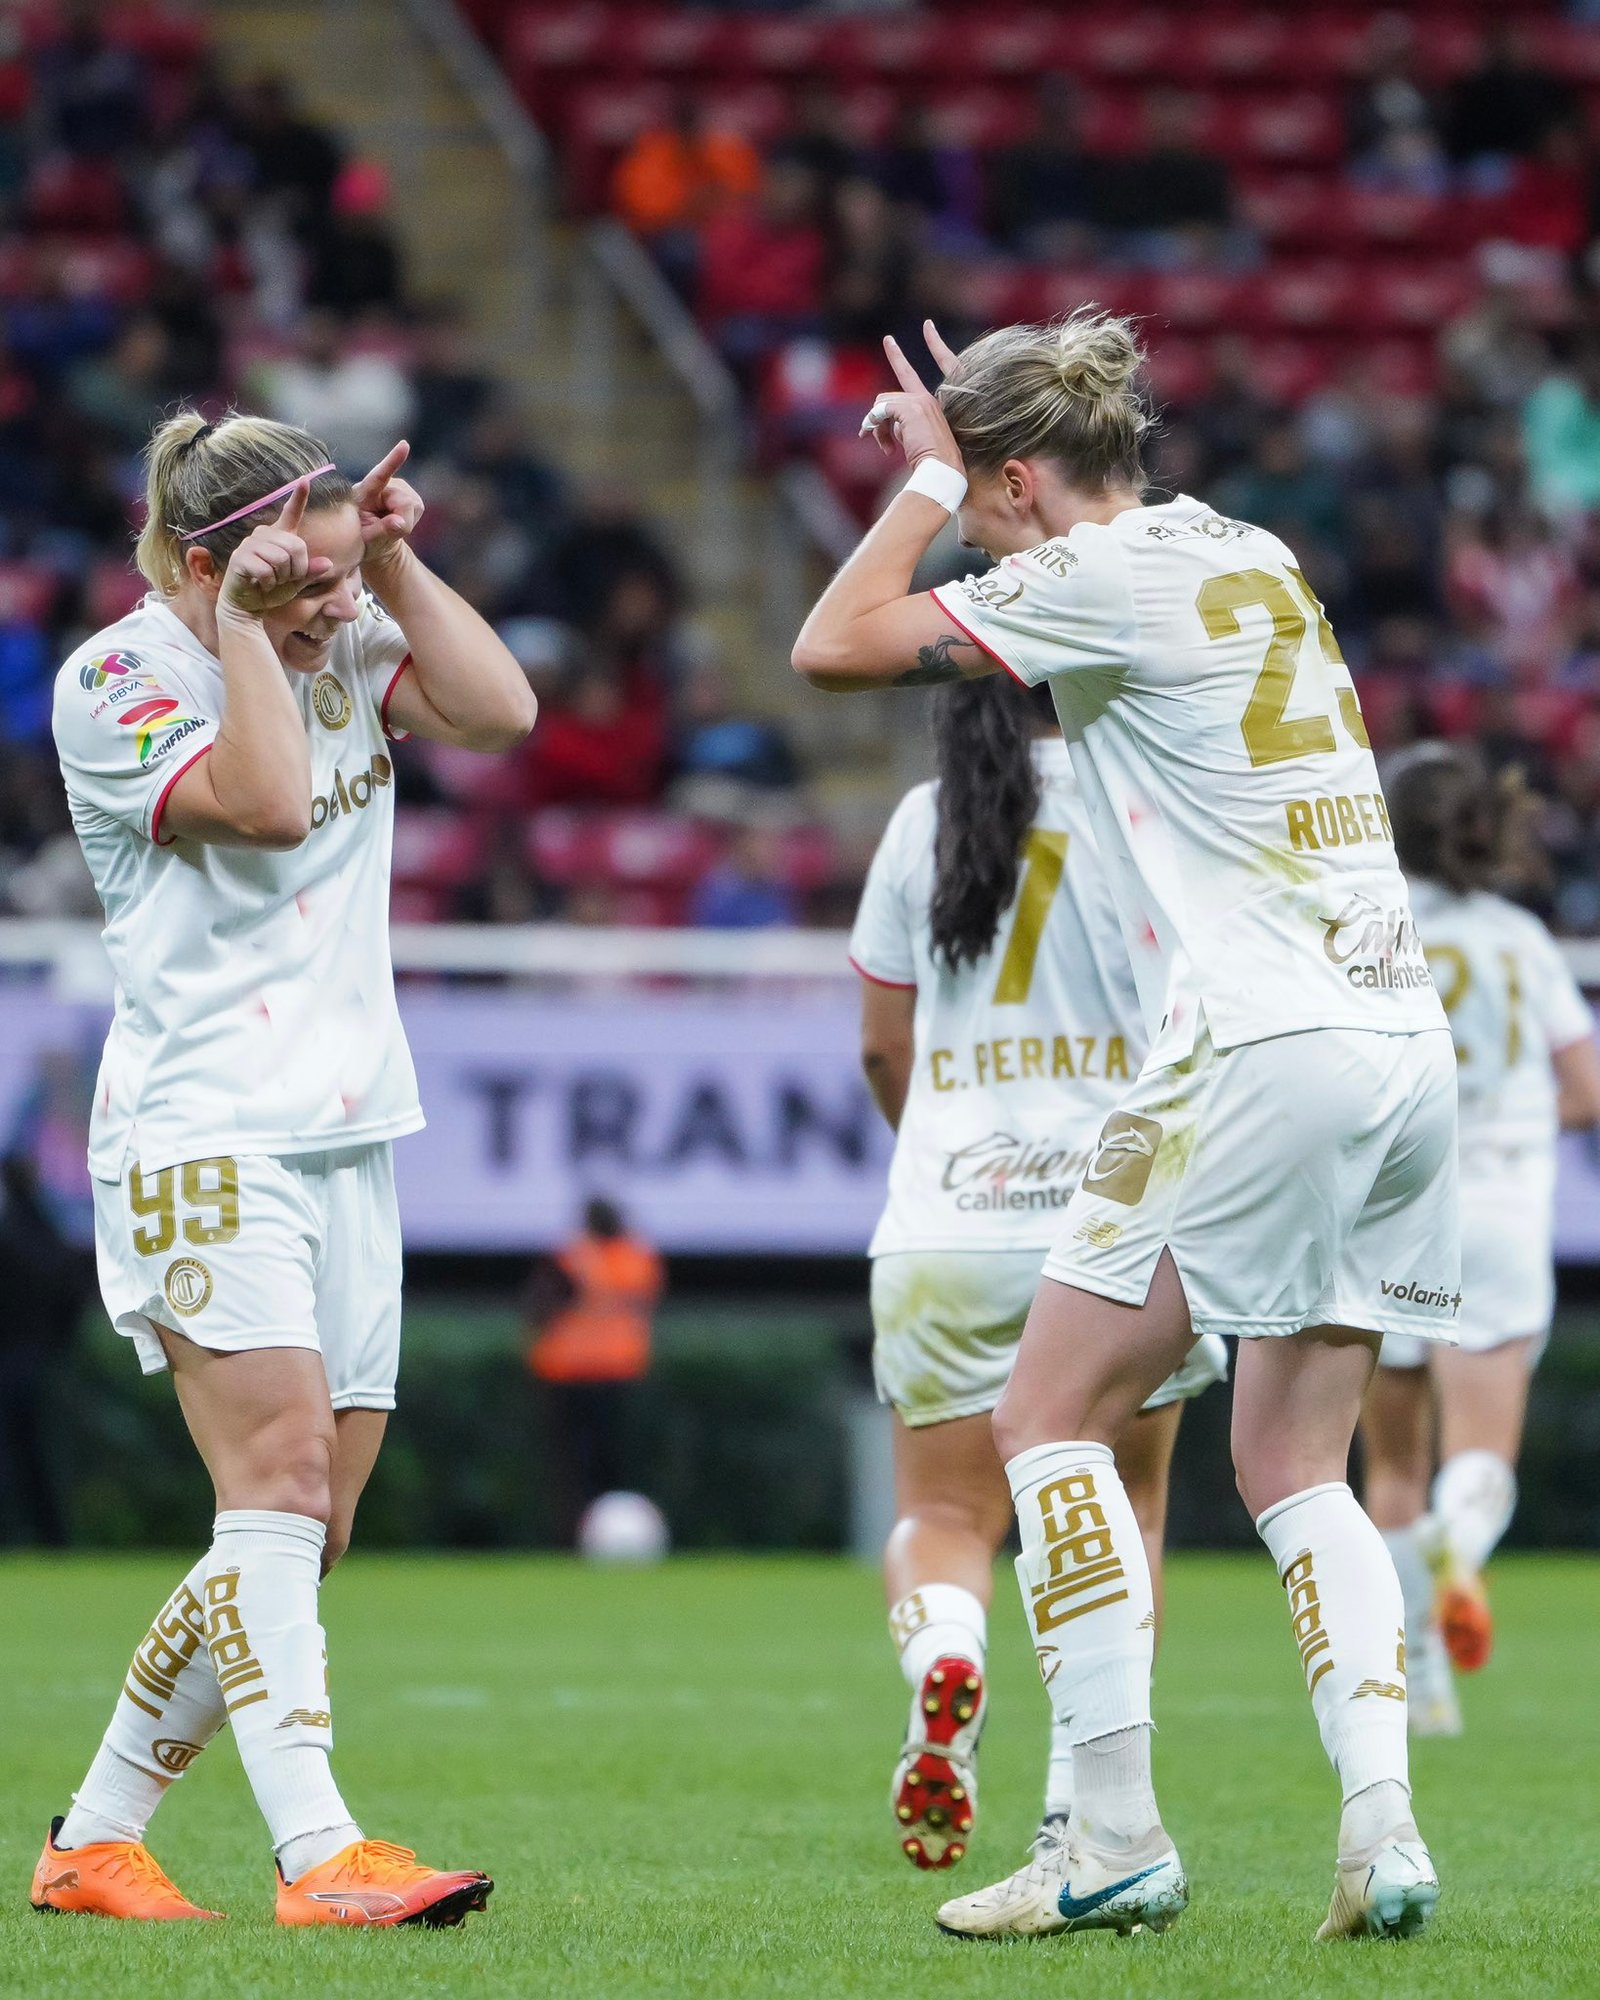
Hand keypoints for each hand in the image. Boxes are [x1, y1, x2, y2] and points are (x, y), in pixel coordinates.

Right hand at [218, 480, 330, 618]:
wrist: (246, 607)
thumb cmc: (271, 592)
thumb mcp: (296, 583)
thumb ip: (310, 573)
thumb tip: (328, 564)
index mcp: (279, 537)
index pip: (291, 514)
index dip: (299, 498)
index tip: (305, 480)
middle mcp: (263, 535)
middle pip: (296, 546)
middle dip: (296, 570)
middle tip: (282, 579)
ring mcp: (249, 544)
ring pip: (281, 558)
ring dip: (281, 577)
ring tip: (270, 581)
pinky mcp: (240, 558)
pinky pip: (267, 570)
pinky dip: (268, 583)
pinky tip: (260, 584)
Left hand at [354, 439, 423, 575]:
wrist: (372, 539)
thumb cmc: (363, 538)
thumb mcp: (367, 540)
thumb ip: (381, 531)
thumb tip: (399, 522)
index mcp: (363, 492)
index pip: (379, 476)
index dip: (392, 461)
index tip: (404, 446)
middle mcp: (383, 485)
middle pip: (404, 502)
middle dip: (402, 520)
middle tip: (386, 529)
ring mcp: (399, 487)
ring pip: (413, 505)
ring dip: (405, 520)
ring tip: (388, 523)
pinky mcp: (411, 494)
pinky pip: (418, 508)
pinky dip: (410, 519)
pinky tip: (396, 519)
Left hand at [858, 320, 965, 474]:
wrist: (943, 471)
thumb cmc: (931, 463)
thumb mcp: (914, 439)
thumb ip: (900, 425)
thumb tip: (878, 422)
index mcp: (932, 404)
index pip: (910, 375)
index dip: (898, 357)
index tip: (888, 339)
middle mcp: (928, 398)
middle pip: (887, 398)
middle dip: (877, 421)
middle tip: (871, 439)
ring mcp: (920, 401)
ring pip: (882, 405)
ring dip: (877, 429)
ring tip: (886, 449)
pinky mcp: (911, 408)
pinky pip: (881, 412)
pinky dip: (877, 428)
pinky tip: (887, 448)